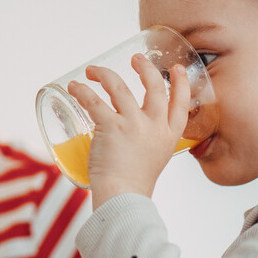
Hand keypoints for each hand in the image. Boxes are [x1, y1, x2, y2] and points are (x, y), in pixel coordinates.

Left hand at [67, 54, 191, 207]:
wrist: (124, 199)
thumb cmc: (133, 186)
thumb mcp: (152, 161)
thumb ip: (147, 145)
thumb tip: (130, 138)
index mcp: (169, 136)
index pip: (182, 104)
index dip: (181, 83)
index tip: (175, 68)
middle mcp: (155, 126)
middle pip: (154, 87)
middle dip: (144, 68)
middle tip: (135, 59)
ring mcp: (134, 125)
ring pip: (119, 87)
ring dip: (104, 74)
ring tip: (93, 70)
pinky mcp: (111, 127)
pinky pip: (94, 101)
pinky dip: (82, 91)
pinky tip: (74, 87)